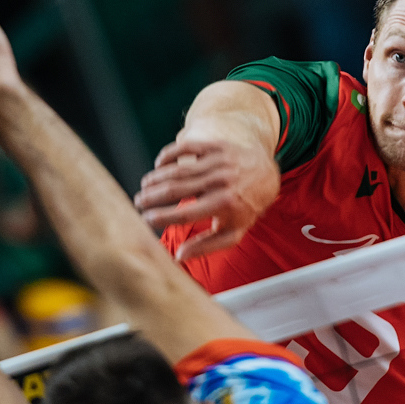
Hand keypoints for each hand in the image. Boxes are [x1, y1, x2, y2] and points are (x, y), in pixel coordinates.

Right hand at [133, 136, 279, 260]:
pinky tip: (158, 165)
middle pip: (177, 189)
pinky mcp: (216, 146)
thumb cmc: (246, 208)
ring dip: (157, 178)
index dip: (161, 218)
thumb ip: (206, 246)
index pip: (185, 214)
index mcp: (224, 205)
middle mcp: (221, 182)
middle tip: (138, 202)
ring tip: (144, 186)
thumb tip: (179, 257)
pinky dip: (170, 154)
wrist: (266, 175)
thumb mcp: (233, 232)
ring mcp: (219, 162)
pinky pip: (187, 148)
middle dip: (152, 196)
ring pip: (179, 170)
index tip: (145, 220)